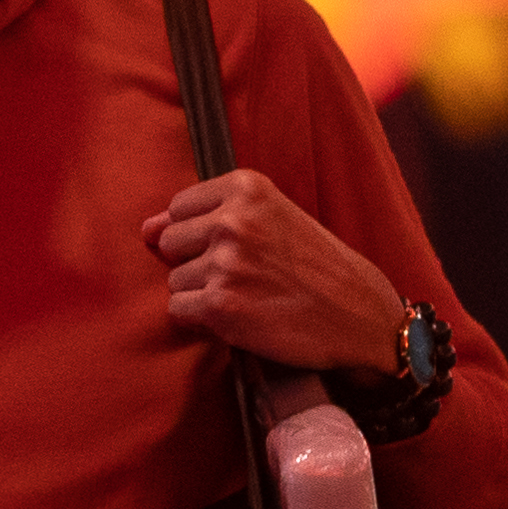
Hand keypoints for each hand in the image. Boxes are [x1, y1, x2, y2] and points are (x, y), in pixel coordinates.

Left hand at [153, 170, 413, 378]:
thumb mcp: (274, 220)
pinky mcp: (221, 306)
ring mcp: (225, 263)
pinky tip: (239, 317)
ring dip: (202, 294)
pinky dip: (202, 321)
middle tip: (242, 277)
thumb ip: (208, 216)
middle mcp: (232, 220)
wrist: (362, 316)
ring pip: (174, 280)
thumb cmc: (319, 267)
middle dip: (195, 263)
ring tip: (248, 297)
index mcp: (247, 187)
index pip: (178, 208)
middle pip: (169, 243)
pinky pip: (179, 311)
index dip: (200, 235)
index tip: (235, 248)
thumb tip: (145, 229)